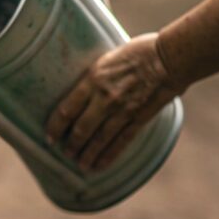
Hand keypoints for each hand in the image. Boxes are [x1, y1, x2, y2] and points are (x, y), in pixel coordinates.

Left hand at [45, 34, 185, 171]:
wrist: (169, 56)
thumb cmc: (138, 52)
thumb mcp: (106, 60)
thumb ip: (93, 79)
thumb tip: (79, 93)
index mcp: (92, 80)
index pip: (66, 110)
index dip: (55, 127)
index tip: (49, 137)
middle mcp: (104, 98)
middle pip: (81, 129)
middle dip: (71, 145)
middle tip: (66, 154)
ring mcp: (122, 111)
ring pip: (99, 140)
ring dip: (87, 155)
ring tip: (80, 165)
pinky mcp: (139, 119)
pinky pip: (120, 142)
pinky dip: (109, 156)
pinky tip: (100, 165)